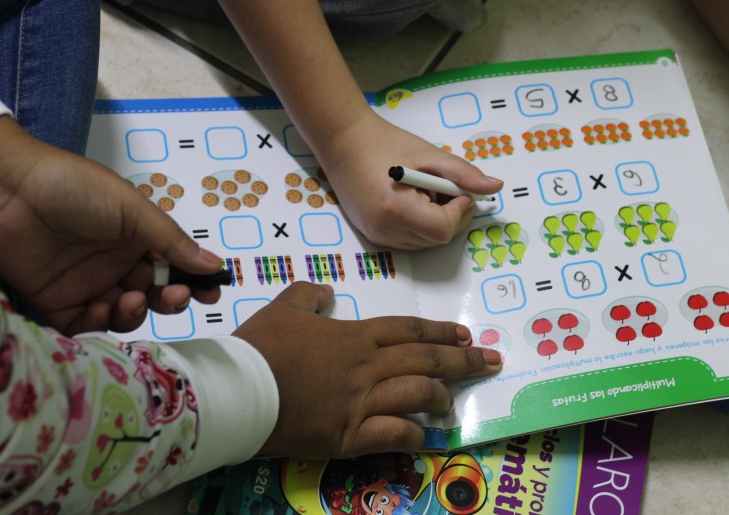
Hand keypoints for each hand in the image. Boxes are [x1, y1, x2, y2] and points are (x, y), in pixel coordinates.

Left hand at [0, 116, 224, 334]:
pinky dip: (98, 325)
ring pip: (122, 314)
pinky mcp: (53, 301)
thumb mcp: (132, 208)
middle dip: (168, 299)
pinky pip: (84, 325)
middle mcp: (114, 261)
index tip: (211, 292)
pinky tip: (101, 310)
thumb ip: (171, 241)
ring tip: (131, 300)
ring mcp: (85, 282)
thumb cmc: (75, 188)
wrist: (6, 189)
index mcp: (136, 235)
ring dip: (135, 313)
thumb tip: (214, 264)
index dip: (193, 280)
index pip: (172, 265)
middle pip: (152, 294)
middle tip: (173, 295)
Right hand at [233, 282, 502, 457]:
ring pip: (418, 394)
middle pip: (426, 359)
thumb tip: (327, 291)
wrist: (238, 389)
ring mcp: (361, 401)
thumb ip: (308, 295)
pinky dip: (413, 435)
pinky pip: (394, 434)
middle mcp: (367, 366)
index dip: (440, 331)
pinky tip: (424, 436)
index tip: (465, 333)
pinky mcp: (349, 435)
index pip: (409, 330)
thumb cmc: (260, 347)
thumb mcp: (283, 308)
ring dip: (442, 397)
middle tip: (490, 361)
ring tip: (453, 400)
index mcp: (354, 335)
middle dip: (463, 359)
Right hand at [315, 112, 502, 248]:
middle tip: (447, 189)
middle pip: (437, 239)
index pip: (443, 229)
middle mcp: (385, 230)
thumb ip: (463, 174)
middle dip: (451, 216)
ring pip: (425, 243)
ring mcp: (376, 236)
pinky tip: (413, 200)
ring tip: (428, 192)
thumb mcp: (429, 155)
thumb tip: (496, 187)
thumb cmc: (386, 143)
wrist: (343, 142)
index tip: (458, 189)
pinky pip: (409, 239)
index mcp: (397, 208)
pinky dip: (420, 224)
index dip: (458, 211)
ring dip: (437, 222)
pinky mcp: (372, 235)